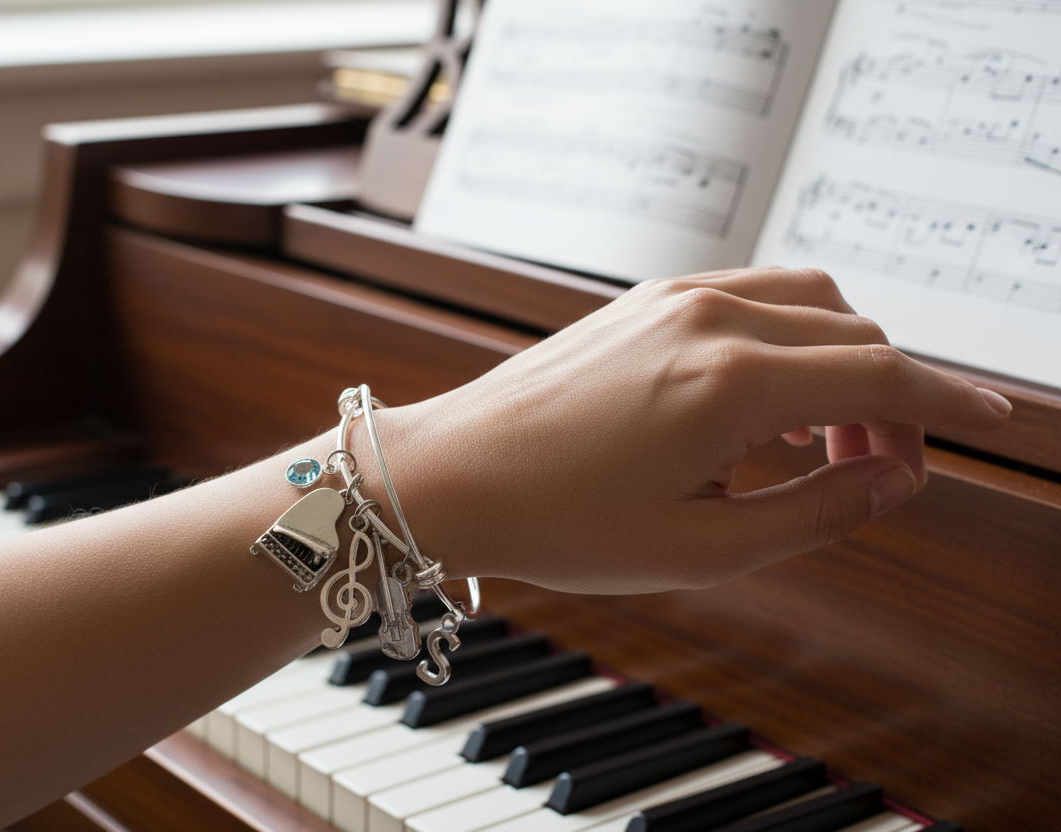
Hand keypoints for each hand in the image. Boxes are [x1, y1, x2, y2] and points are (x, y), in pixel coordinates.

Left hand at [385, 267, 1010, 593]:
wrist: (451, 475)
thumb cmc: (556, 521)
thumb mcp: (701, 548)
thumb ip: (817, 513)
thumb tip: (892, 484)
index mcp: (732, 383)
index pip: (882, 379)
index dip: (949, 406)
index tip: (993, 423)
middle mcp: (709, 318)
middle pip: (856, 336)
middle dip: (891, 404)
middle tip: (877, 477)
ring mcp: (672, 299)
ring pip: (811, 305)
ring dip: (842, 366)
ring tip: (819, 449)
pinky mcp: (644, 300)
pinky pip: (752, 300)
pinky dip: (788, 345)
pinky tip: (765, 412)